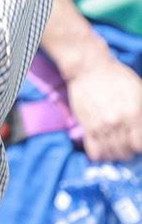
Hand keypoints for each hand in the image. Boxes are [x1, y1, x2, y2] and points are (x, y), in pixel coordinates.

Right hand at [65, 47, 141, 161]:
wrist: (88, 67)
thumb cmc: (117, 76)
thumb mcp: (139, 90)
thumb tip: (141, 128)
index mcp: (134, 113)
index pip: (139, 145)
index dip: (138, 145)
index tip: (136, 142)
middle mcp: (118, 122)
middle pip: (126, 151)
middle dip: (128, 151)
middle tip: (126, 147)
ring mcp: (101, 125)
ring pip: (111, 153)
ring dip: (115, 155)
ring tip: (115, 150)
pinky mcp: (86, 126)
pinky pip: (94, 150)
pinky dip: (99, 155)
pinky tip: (102, 152)